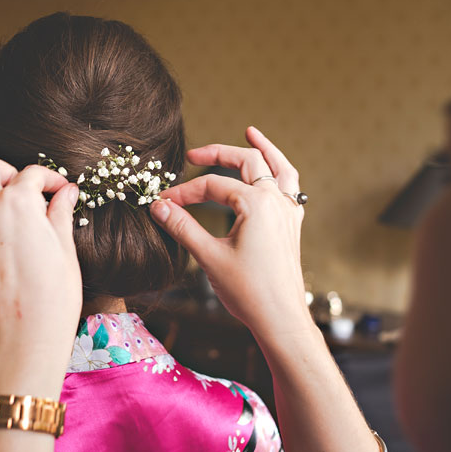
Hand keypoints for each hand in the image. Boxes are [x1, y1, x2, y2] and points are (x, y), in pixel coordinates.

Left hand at [0, 154, 80, 397]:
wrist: (27, 337)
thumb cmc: (53, 298)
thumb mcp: (65, 249)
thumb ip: (60, 213)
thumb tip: (66, 192)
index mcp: (19, 204)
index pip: (32, 174)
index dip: (49, 180)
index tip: (56, 191)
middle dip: (1, 169)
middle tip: (14, 187)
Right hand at [151, 126, 309, 335]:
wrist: (281, 319)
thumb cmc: (248, 292)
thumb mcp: (208, 257)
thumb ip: (182, 227)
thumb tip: (158, 206)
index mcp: (256, 204)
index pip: (213, 185)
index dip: (184, 192)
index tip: (163, 202)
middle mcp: (276, 201)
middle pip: (248, 161)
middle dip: (219, 153)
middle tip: (195, 154)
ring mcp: (288, 212)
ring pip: (279, 167)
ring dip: (263, 149)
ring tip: (251, 132)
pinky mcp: (292, 226)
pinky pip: (291, 188)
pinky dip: (281, 173)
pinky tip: (273, 174)